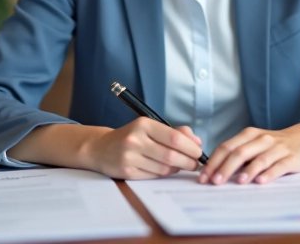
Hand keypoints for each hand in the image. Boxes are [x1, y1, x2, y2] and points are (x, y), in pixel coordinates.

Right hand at [84, 118, 203, 179]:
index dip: (191, 147)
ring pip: (164, 168)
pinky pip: (154, 176)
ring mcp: (130, 157)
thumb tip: (197, 141)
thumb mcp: (150, 127)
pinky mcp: (127, 172)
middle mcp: (135, 140)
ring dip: (177, 168)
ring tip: (180, 165)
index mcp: (143, 125)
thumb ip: (175, 131)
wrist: (101, 148)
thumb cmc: (131, 136)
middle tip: (195, 164)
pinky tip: (166, 169)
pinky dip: (164, 174)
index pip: (174, 137)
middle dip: (188, 161)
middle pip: (171, 155)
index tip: (199, 152)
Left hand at [199, 121, 299, 185]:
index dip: (213, 162)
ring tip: (237, 182)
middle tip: (215, 182)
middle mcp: (261, 139)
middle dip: (225, 168)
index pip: (226, 147)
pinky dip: (269, 174)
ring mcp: (277, 148)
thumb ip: (237, 154)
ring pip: (259, 159)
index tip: (203, 177)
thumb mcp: (254, 144)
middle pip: (239, 153)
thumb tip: (214, 171)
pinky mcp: (291, 158)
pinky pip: (279, 166)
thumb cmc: (273, 145)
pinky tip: (261, 182)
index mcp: (249, 135)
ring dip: (247, 171)